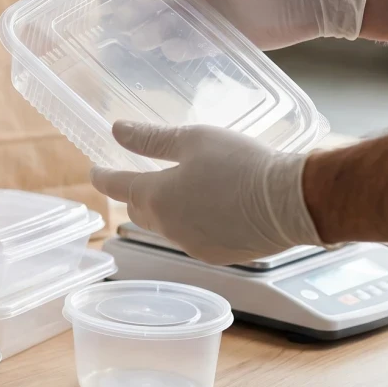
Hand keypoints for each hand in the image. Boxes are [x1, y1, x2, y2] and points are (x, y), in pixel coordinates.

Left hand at [92, 121, 320, 264]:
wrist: (291, 202)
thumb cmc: (242, 163)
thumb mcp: (193, 140)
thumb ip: (150, 138)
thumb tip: (116, 130)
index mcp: (156, 197)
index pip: (117, 186)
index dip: (103, 176)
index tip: (96, 170)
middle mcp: (168, 227)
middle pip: (138, 210)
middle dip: (135, 194)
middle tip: (140, 178)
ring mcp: (192, 245)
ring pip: (166, 226)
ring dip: (166, 210)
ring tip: (183, 190)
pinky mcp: (217, 257)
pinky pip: (192, 238)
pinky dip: (192, 223)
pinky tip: (212, 208)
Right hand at [140, 0, 365, 49]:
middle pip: (152, 1)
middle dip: (133, 12)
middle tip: (113, 26)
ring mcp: (204, 15)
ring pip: (166, 25)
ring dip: (149, 33)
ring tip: (133, 44)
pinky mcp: (217, 39)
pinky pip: (187, 47)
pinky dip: (172, 52)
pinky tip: (161, 57)